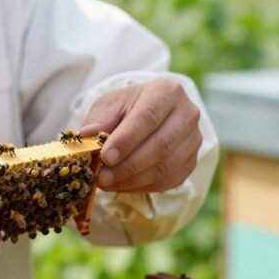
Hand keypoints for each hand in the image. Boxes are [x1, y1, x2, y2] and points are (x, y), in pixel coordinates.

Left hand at [78, 79, 201, 193]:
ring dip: (133, 179)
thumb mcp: (109, 106)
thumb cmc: (126, 108)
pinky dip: (142, 186)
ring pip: (166, 166)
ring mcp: (193, 140)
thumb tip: (85, 136)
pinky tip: (121, 185)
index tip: (105, 157)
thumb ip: (98, 120)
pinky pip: (169, 180)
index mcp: (166, 92)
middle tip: (102, 176)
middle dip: (128, 165)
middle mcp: (187, 114)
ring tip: (107, 183)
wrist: (149, 114)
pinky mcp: (191, 162)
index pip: (148, 117)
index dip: (126, 140)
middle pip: (161, 145)